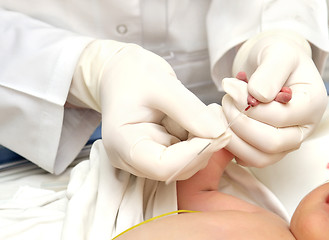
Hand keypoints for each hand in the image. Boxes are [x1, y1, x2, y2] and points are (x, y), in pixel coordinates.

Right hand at [69, 40, 230, 180]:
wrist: (123, 74)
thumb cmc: (134, 75)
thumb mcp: (162, 85)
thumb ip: (190, 111)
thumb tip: (220, 133)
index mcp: (122, 143)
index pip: (162, 166)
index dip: (194, 154)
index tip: (218, 132)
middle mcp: (131, 158)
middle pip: (176, 169)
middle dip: (202, 146)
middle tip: (215, 115)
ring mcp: (144, 158)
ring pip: (185, 164)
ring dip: (202, 141)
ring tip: (204, 111)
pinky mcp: (158, 153)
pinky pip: (185, 155)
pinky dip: (198, 138)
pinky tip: (196, 118)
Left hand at [222, 30, 327, 166]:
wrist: (272, 65)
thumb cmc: (278, 58)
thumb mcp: (278, 54)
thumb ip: (270, 72)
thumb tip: (257, 96)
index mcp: (311, 105)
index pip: (279, 117)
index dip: (249, 106)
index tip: (231, 87)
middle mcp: (302, 129)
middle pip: (270, 144)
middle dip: (239, 122)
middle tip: (225, 100)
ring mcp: (284, 143)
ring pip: (258, 158)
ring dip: (232, 137)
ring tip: (223, 112)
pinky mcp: (267, 150)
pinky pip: (247, 158)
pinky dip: (231, 145)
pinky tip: (224, 123)